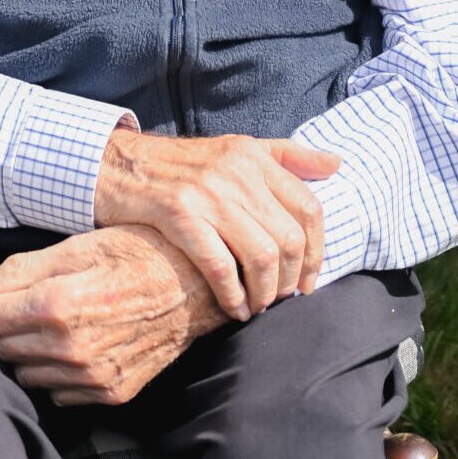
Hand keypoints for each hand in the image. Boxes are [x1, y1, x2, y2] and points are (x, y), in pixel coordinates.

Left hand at [0, 225, 224, 406]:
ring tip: (46, 322)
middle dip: (1, 326)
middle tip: (16, 303)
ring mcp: (93, 378)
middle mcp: (72, 350)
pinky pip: (59, 394)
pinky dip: (54, 373)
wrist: (197, 284)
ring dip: (26, 351)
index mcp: (59, 306)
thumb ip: (21, 270)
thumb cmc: (137, 253)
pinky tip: (70, 345)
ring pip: (27, 375)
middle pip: (3, 349)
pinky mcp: (111, 395)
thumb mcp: (78, 247)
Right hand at [93, 126, 338, 320]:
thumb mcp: (238, 149)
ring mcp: (208, 194)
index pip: (309, 208)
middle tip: (280, 299)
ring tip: (257, 306)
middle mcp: (237, 173)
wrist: (120, 166)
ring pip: (262, 256)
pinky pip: (221, 267)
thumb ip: (288, 156)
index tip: (309, 280)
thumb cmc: (183, 166)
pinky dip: (233, 296)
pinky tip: (233, 309)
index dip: (317, 251)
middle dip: (292, 280)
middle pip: (290, 239)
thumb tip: (337, 163)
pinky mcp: (180, 216)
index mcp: (254, 156)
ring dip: (265, 294)